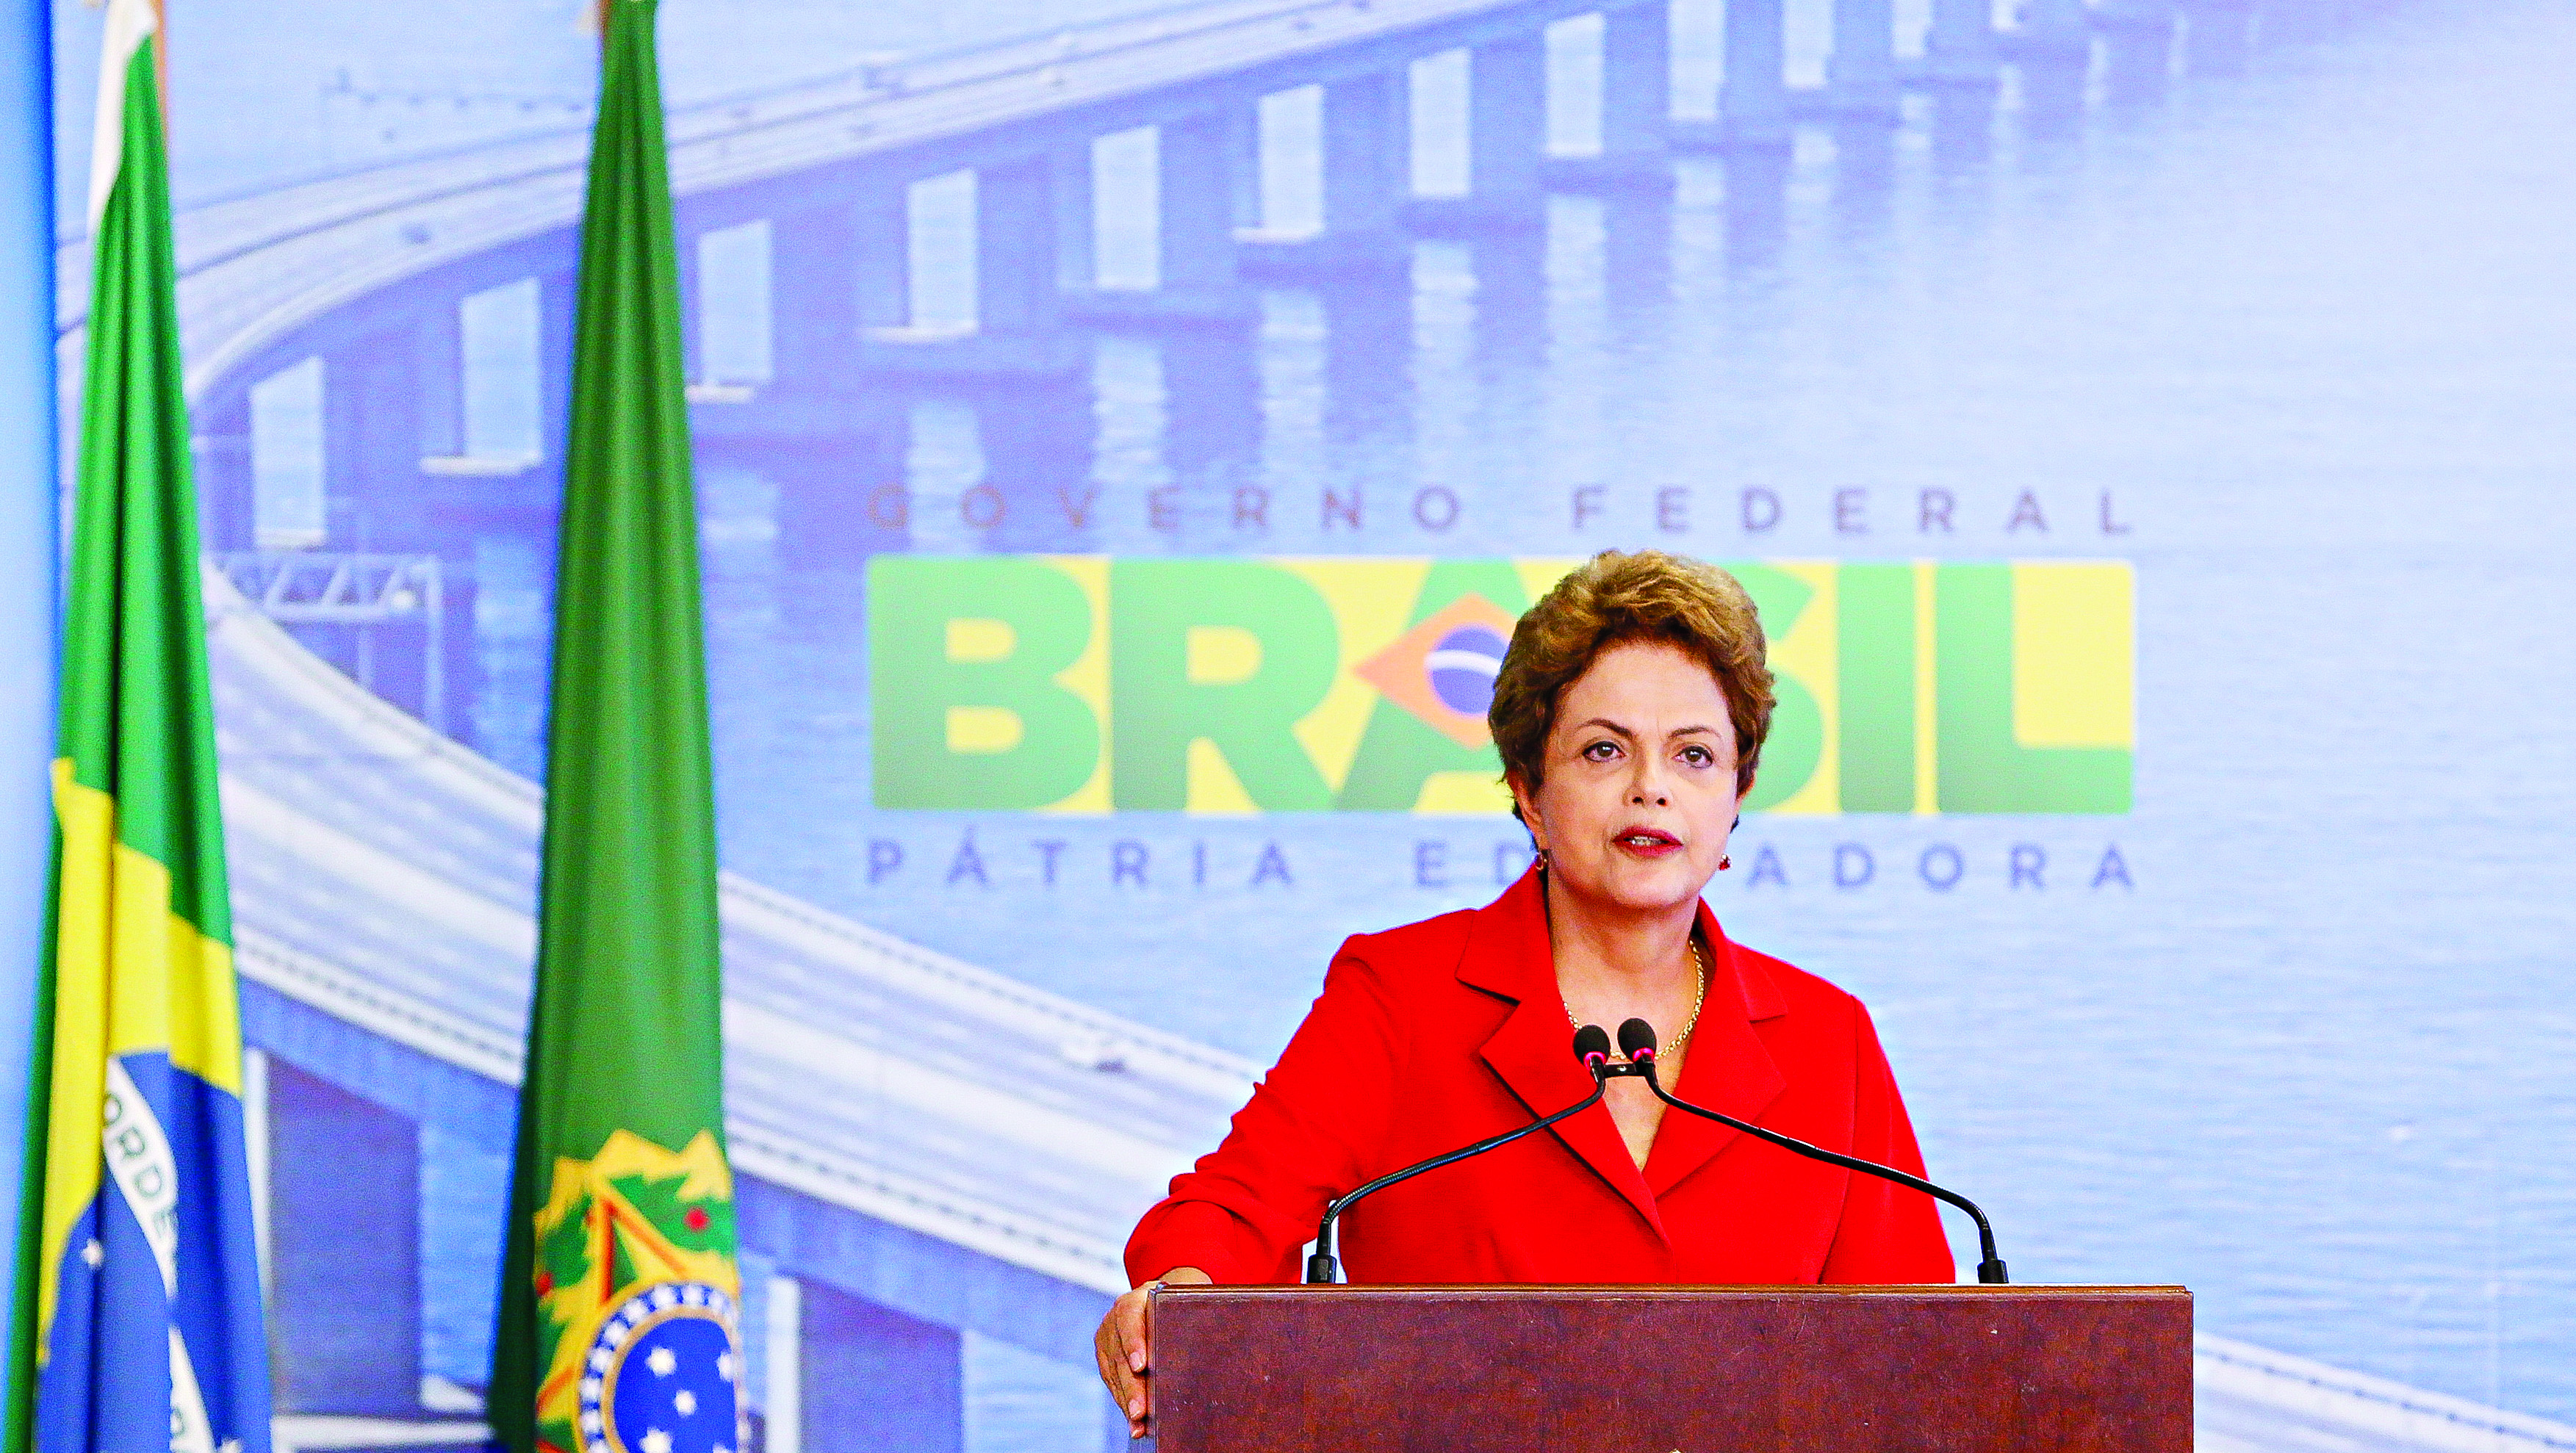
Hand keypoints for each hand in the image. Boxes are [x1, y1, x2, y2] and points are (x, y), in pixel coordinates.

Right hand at [1094, 1265, 1211, 1438]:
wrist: (1152, 1301)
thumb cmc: (1174, 1305)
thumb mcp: (1179, 1301)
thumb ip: (1190, 1314)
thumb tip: (1218, 1334)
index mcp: (1134, 1301)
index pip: (1130, 1320)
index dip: (1134, 1343)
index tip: (1140, 1366)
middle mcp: (1114, 1320)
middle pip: (1121, 1356)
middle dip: (1132, 1387)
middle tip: (1140, 1410)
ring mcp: (1107, 1340)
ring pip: (1115, 1374)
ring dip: (1127, 1401)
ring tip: (1138, 1423)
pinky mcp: (1104, 1358)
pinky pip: (1113, 1383)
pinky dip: (1124, 1402)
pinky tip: (1134, 1421)